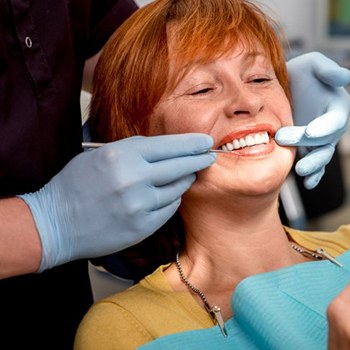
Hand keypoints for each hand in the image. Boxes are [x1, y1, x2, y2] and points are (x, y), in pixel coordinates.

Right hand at [19, 134, 215, 271]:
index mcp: (121, 155)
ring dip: (184, 180)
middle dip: (199, 160)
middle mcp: (134, 178)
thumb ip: (134, 150)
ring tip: (185, 175)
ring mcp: (140, 204)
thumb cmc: (76, 185)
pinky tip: (166, 196)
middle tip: (209, 156)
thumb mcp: (100, 155)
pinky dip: (171, 200)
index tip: (205, 141)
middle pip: (181, 166)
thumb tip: (169, 148)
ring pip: (178, 188)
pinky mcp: (143, 226)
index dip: (191, 143)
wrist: (54, 224)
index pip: (169, 145)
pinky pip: (169, 208)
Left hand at [275, 52, 349, 188]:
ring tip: (300, 171)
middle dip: (307, 143)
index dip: (325, 127)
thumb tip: (345, 77)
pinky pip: (316, 166)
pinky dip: (314, 176)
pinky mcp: (310, 150)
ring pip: (322, 156)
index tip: (310, 132)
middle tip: (283, 139)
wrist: (283, 88)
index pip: (335, 120)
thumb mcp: (312, 63)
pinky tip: (308, 183)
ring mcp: (322, 141)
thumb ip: (327, 69)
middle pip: (325, 140)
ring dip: (313, 165)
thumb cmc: (301, 73)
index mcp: (338, 106)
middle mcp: (333, 126)